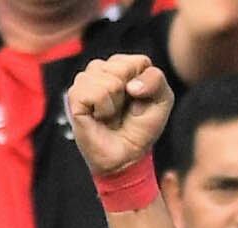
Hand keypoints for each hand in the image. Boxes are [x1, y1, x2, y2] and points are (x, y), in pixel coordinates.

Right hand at [64, 54, 172, 177]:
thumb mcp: (162, 100)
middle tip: (124, 110)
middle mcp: (102, 69)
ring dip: (115, 102)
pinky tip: (100, 116)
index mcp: (123, 66)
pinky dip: (103, 108)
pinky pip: (94, 92)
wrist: (127, 156)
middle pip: (121, 67)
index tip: (140, 102)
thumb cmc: (141, 128)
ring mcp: (86, 81)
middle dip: (128, 93)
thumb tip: (131, 85)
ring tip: (111, 114)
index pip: (138, 62)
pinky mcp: (75, 97)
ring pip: (105, 77)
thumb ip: (156, 79)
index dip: (144, 85)